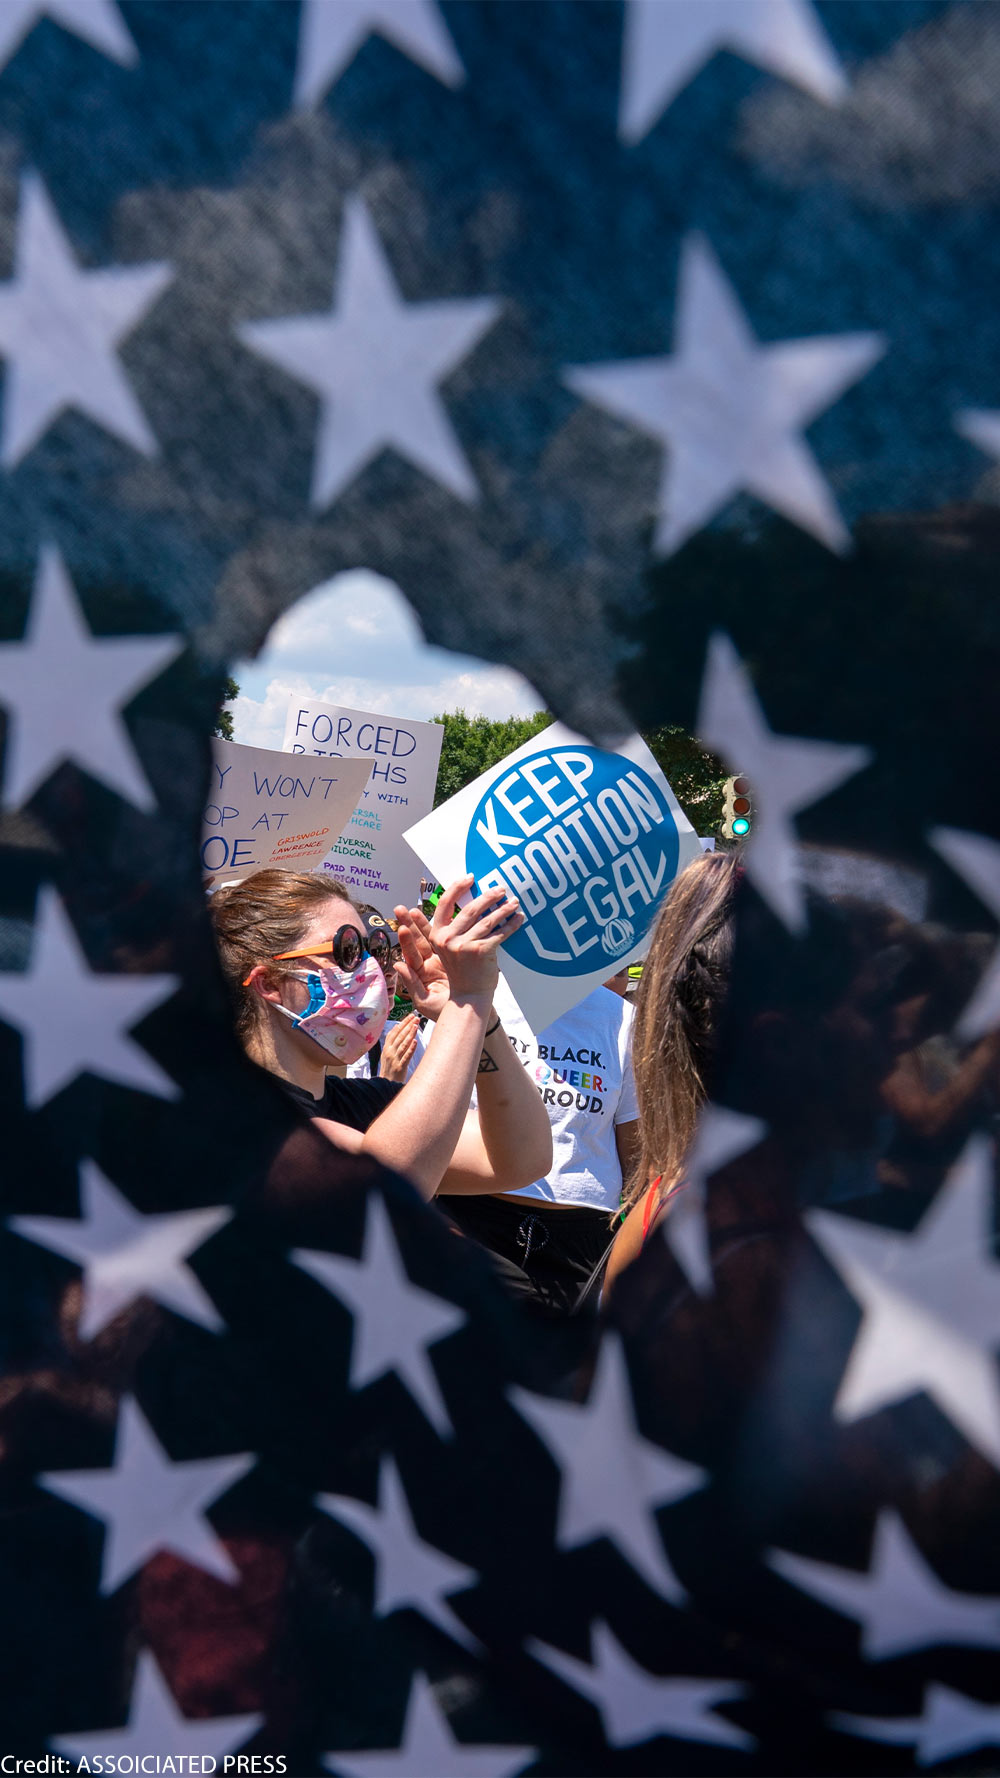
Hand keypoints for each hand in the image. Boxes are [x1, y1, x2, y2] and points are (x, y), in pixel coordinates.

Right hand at [378, 1013, 419, 1082]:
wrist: (386, 1085)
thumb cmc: (389, 1069)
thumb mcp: (387, 1054)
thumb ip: (391, 1043)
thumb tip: (398, 1029)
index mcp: (386, 1048)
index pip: (394, 1032)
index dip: (402, 1023)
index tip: (410, 1015)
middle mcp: (389, 1052)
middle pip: (399, 1036)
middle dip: (408, 1025)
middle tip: (415, 1017)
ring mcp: (394, 1059)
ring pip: (403, 1044)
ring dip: (410, 1034)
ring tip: (416, 1025)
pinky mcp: (400, 1067)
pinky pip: (406, 1056)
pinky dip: (411, 1048)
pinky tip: (415, 1042)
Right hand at [393, 876, 521, 1019]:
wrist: (469, 997)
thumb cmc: (460, 972)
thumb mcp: (447, 949)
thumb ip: (451, 929)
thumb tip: (465, 903)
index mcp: (437, 934)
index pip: (445, 903)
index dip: (458, 887)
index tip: (471, 878)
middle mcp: (448, 938)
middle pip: (471, 908)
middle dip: (488, 896)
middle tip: (501, 889)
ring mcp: (464, 945)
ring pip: (488, 919)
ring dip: (504, 908)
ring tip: (514, 902)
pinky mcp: (481, 951)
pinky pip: (500, 933)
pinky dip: (511, 924)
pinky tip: (519, 919)